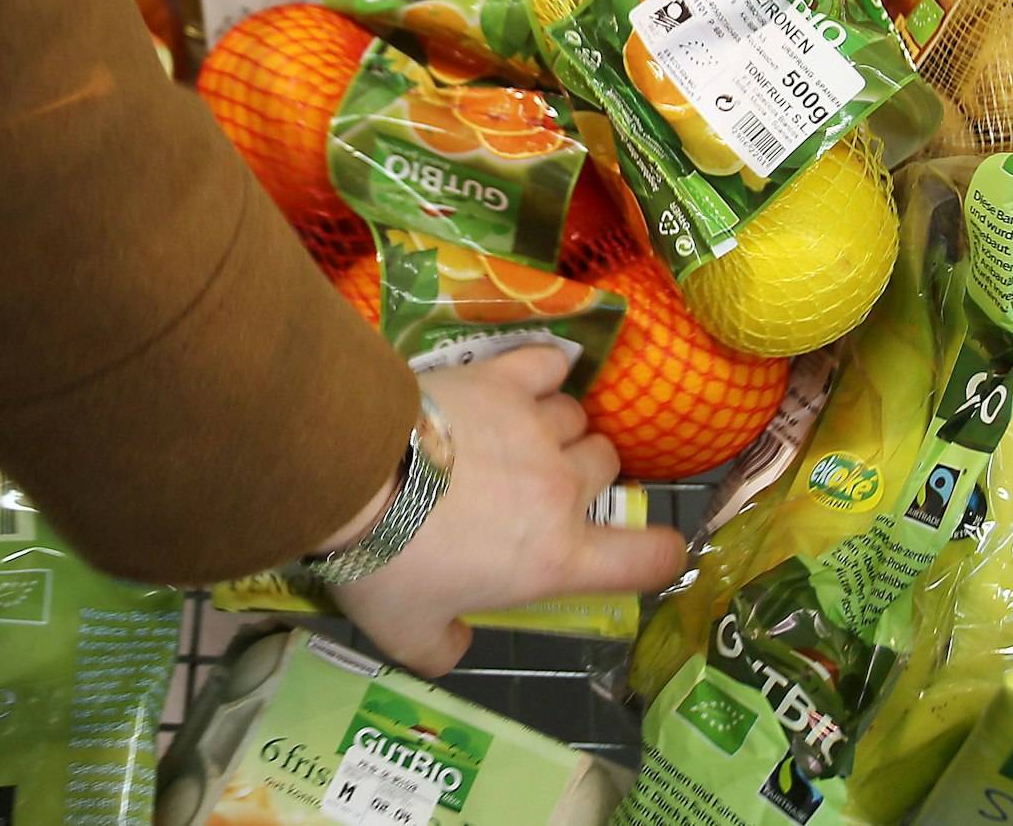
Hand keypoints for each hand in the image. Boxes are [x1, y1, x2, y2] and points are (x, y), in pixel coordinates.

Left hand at [326, 347, 685, 676]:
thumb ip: (442, 649)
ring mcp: (536, 429)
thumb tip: (456, 644)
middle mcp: (562, 490)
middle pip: (607, 468)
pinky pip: (547, 364)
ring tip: (515, 437)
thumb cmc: (386, 562)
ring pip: (576, 418)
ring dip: (556, 427)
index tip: (646, 551)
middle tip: (536, 488)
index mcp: (556, 559)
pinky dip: (543, 369)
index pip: (648, 558)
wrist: (352, 475)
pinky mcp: (502, 381)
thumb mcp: (408, 634)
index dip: (660, 554)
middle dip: (582, 477)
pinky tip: (525, 379)